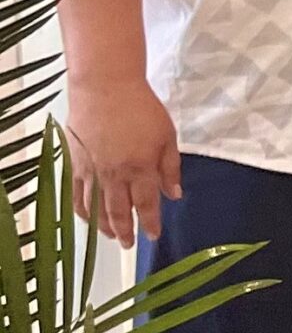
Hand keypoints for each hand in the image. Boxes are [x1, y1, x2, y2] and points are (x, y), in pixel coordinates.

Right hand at [65, 79, 181, 248]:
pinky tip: (89, 218)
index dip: (151, 223)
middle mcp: (115, 175)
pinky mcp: (75, 164)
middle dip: (127, 231)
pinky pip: (77, 195)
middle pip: (120, 212)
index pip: (147, 204)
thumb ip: (170, 167)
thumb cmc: (142, 108)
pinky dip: (82, 211)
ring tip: (112, 236)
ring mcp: (92, 171)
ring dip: (104, 226)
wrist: (106, 88)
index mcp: (141, 168)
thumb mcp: (167, 135)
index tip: (154, 235)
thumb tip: (174, 195)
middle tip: (131, 244)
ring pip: (96, 208)